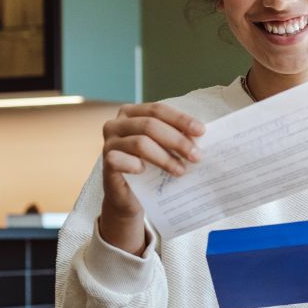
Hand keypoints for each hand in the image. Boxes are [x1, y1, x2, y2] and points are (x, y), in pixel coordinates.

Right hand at [98, 103, 204, 254]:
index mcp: (131, 113)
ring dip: (164, 157)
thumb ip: (175, 138)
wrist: (131, 197)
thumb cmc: (151, 168)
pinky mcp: (105, 163)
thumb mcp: (164, 149)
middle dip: (177, 140)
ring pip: (140, 143)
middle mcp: (116, 124)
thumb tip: (201, 137)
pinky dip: (135, 165)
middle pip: (150, 125)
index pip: (158, 109)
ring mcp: (108, 143)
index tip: (201, 132)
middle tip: (196, 155)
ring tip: (181, 170)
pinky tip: (145, 171)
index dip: (180, 119)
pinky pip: (119, 160)